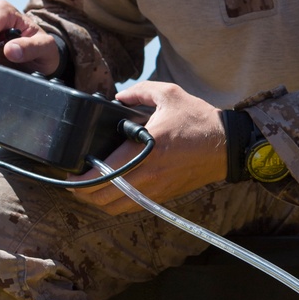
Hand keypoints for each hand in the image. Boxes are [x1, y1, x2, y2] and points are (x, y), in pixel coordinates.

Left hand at [73, 81, 226, 213]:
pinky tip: (112, 190)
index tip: (71, 174)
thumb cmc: (199, 120)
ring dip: (98, 202)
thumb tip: (118, 97)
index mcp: (147, 149)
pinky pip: (132, 207)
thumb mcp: (169, 94)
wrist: (227, 146)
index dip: (82, 179)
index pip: (106, 172)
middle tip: (75, 182)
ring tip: (89, 188)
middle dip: (84, 194)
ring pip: (116, 208)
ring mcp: (156, 188)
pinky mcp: (163, 195)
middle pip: (104, 198)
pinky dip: (116, 204)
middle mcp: (149, 174)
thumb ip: (139, 92)